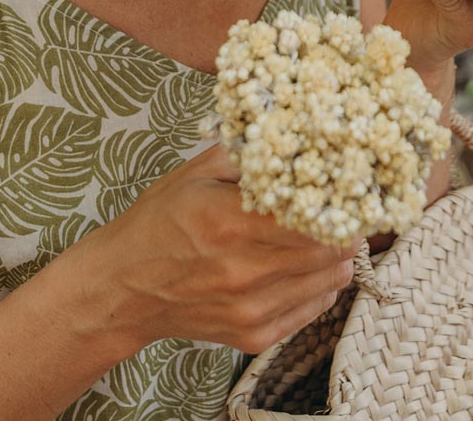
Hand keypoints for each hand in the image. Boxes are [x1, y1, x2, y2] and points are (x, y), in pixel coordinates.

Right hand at [83, 145, 357, 355]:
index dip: (337, 203)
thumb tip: (290, 137)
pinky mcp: (254, 336)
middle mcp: (245, 270)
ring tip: (331, 238)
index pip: (312, 217)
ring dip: (337, 259)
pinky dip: (320, 288)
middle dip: (344, 229)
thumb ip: (244, 154)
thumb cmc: (158, 223)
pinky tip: (308, 268)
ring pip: (328, 283)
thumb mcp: (194, 174)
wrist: (125, 287)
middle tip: (347, 212)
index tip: (346, 191)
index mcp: (229, 220)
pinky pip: (312, 312)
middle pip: (329, 252)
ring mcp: (251, 308)